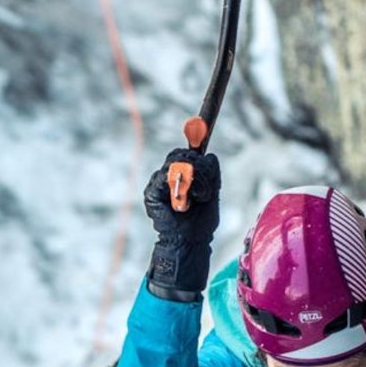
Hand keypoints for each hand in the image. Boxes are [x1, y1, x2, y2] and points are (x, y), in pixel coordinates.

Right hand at [144, 148, 219, 301]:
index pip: (186, 152)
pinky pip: (166, 178)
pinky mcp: (152, 192)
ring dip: (193, 182)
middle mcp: (169, 175)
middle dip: (199, 169)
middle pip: (181, 154)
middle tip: (205, 190)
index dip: (194, 135)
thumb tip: (209, 155)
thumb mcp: (213, 194)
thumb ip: (211, 174)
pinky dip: (180, 190)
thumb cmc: (201, 222)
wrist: (190, 242)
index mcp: (184, 174)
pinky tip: (184, 205)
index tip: (200, 124)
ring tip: (196, 200)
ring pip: (176, 164)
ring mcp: (158, 183)